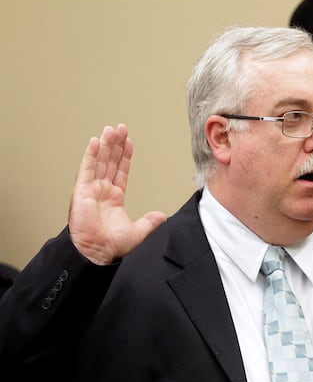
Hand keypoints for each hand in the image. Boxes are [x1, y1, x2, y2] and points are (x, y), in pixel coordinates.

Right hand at [68, 124, 166, 264]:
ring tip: (111, 129)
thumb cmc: (111, 246)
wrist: (96, 253)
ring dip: (105, 145)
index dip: (125, 156)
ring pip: (99, 162)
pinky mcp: (81, 192)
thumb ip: (149, 222)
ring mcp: (91, 190)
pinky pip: (86, 170)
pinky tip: (94, 142)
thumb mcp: (138, 232)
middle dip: (115, 144)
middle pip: (110, 162)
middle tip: (120, 128)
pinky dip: (90, 155)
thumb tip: (162, 216)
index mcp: (114, 198)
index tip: (128, 141)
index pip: (121, 171)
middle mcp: (102, 191)